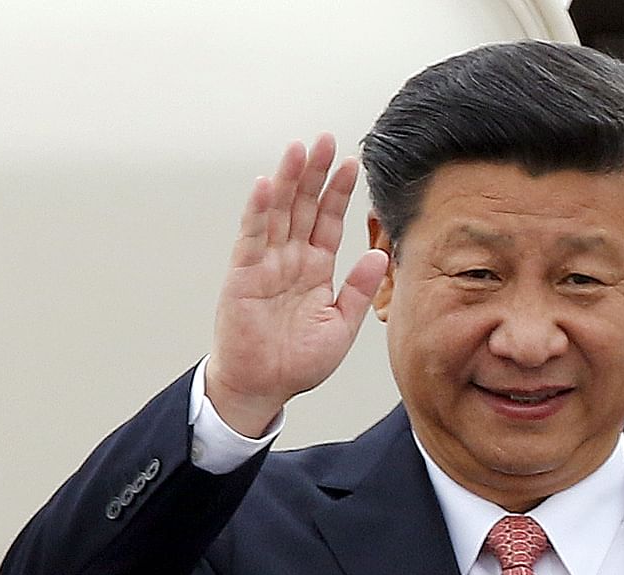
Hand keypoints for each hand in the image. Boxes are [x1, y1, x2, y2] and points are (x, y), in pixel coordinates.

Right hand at [204, 134, 388, 436]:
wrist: (263, 387)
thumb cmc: (298, 361)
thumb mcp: (342, 325)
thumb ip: (360, 289)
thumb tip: (380, 254)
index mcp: (315, 268)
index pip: (328, 220)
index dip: (339, 192)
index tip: (354, 162)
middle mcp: (290, 259)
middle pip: (302, 206)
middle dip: (314, 172)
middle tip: (326, 139)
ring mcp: (264, 264)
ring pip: (277, 213)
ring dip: (287, 180)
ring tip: (298, 148)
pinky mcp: (242, 276)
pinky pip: (251, 238)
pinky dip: (257, 211)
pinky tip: (265, 185)